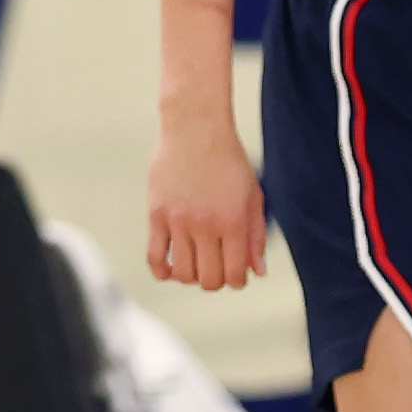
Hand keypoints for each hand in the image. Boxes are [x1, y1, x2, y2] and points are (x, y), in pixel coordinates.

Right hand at [143, 112, 266, 290]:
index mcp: (233, 221)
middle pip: (208, 280)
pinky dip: (161, 271)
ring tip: (195, 264)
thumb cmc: (228, 162)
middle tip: (215, 268)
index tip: (235, 274)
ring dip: (191, 277)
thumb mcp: (252, 197)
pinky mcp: (156, 215)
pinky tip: (169, 269)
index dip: (237, 282)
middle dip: (215, 282)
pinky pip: (154, 257)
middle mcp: (205, 225)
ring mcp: (178, 221)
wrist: (195, 129)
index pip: (234, 274)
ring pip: (182, 273)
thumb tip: (257, 272)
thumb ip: (255, 236)